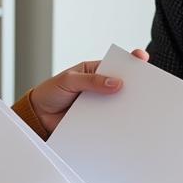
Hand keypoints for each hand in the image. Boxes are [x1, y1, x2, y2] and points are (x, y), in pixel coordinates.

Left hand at [29, 49, 148, 134]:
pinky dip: (116, 123)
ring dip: (126, 107)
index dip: (131, 61)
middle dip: (134, 86)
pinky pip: (109, 121)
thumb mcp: (69, 80)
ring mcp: (100, 105)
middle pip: (123, 85)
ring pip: (118, 105)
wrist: (38, 116)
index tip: (141, 58)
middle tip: (144, 88)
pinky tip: (122, 124)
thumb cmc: (51, 92)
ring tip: (134, 108)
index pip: (116, 64)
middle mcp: (100, 87)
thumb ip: (91, 81)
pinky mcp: (97, 121)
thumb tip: (116, 83)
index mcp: (95, 71)